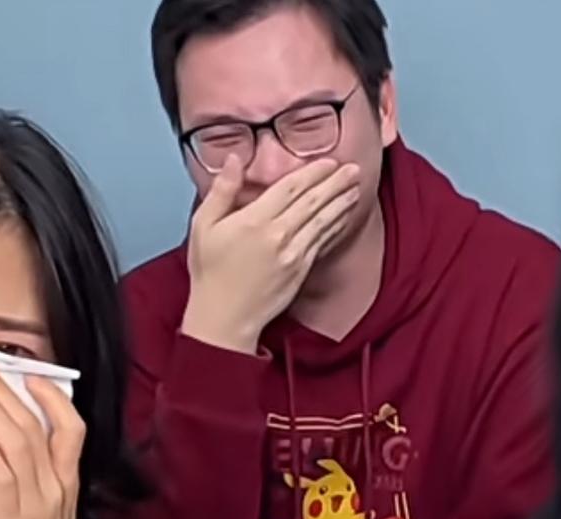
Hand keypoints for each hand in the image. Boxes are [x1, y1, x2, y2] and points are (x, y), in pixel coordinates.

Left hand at [0, 360, 83, 518]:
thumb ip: (31, 490)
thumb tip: (5, 456)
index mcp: (66, 490)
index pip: (70, 429)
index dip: (49, 397)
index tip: (26, 375)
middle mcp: (58, 491)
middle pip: (37, 424)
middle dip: (5, 389)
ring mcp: (39, 505)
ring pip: (19, 440)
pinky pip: (0, 473)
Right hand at [182, 157, 362, 353]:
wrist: (225, 318)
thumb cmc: (210, 273)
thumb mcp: (204, 225)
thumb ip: (222, 190)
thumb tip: (234, 159)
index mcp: (255, 220)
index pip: (291, 187)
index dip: (313, 172)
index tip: (329, 161)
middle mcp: (278, 236)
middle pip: (313, 202)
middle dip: (336, 183)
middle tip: (354, 169)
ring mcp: (293, 256)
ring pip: (323, 222)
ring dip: (341, 204)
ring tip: (356, 188)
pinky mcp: (300, 272)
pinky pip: (322, 244)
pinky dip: (335, 228)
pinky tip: (343, 217)